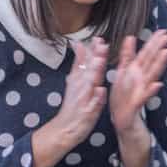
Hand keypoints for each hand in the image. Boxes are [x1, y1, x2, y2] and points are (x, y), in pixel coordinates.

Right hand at [31, 38, 108, 166]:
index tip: (99, 38)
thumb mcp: (74, 81)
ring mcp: (83, 99)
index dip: (92, 50)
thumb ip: (79, 63)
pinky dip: (97, 98)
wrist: (65, 128)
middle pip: (88, 70)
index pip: (85, 62)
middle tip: (101, 45)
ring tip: (100, 62)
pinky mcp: (87, 112)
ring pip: (90, 85)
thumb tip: (79, 44)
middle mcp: (80, 87)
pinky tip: (101, 91)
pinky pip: (93, 104)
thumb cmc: (73, 104)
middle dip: (95, 57)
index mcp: (78, 79)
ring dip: (95, 73)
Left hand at [107, 30, 166, 133]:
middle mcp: (140, 81)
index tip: (162, 31)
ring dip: (159, 64)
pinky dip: (150, 91)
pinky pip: (143, 98)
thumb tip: (131, 37)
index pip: (145, 54)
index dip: (152, 42)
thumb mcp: (122, 75)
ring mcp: (140, 92)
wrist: (124, 124)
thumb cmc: (123, 100)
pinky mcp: (136, 106)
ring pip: (150, 76)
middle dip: (158, 48)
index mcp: (135, 73)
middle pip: (150, 62)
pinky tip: (157, 84)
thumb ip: (127, 56)